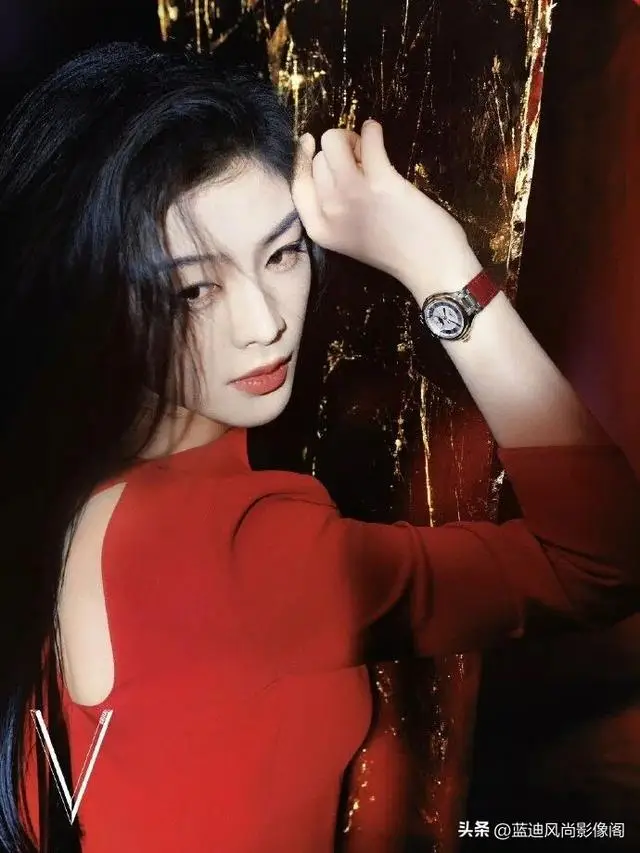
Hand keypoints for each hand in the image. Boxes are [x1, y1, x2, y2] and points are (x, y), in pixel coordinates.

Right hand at [292, 121, 481, 298]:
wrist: (430, 266)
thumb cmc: (395, 252)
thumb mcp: (348, 237)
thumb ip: (334, 209)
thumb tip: (335, 162)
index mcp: (319, 229)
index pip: (297, 183)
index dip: (303, 158)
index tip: (310, 142)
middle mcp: (329, 211)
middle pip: (319, 160)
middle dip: (337, 154)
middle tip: (360, 164)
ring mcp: (352, 194)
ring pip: (333, 142)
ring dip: (351, 138)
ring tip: (369, 152)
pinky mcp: (380, 181)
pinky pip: (366, 138)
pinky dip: (372, 130)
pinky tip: (377, 134)